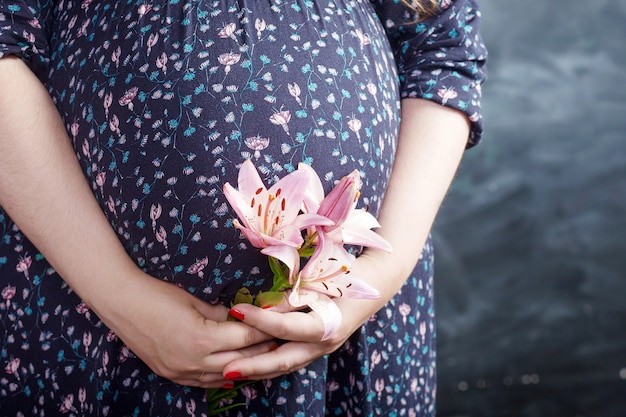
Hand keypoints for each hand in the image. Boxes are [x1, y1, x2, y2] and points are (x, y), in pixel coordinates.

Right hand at [92, 269, 275, 387]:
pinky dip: (221, 376)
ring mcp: (181, 372)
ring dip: (244, 366)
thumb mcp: (195, 300)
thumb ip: (221, 314)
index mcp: (202, 339)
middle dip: (261, 350)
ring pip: (223, 376)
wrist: (121, 302)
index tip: (279, 326)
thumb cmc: (159, 294)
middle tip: (279, 342)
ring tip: (263, 357)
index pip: (245, 338)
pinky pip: (203, 381)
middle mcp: (193, 362)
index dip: (264, 331)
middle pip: (239, 360)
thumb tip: (240, 318)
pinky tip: (233, 371)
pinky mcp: (171, 375)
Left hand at [218, 253, 394, 379]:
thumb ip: (293, 295)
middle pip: (283, 360)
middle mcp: (325, 343)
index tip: (235, 310)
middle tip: (224, 369)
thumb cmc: (348, 273)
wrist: (377, 280)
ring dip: (259, 370)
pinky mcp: (318, 347)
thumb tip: (264, 306)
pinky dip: (271, 364)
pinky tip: (252, 365)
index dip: (258, 319)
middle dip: (252, 366)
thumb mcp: (321, 279)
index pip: (285, 327)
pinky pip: (292, 360)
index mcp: (327, 325)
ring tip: (231, 373)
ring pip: (286, 365)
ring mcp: (323, 349)